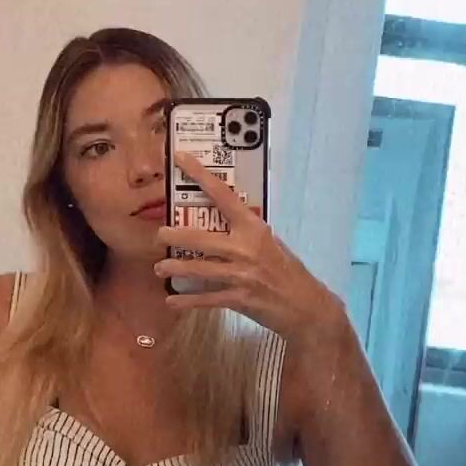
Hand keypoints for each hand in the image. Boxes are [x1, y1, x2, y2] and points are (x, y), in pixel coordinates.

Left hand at [153, 149, 339, 340]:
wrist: (306, 306)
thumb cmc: (287, 271)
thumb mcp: (271, 242)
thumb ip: (247, 232)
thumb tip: (223, 219)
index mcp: (254, 228)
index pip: (223, 195)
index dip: (200, 176)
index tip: (181, 158)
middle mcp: (245, 248)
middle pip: (200, 238)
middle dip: (175, 236)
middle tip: (160, 235)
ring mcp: (241, 275)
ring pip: (199, 269)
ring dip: (175, 268)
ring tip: (160, 267)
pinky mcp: (239, 299)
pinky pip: (206, 299)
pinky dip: (186, 301)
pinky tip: (172, 301)